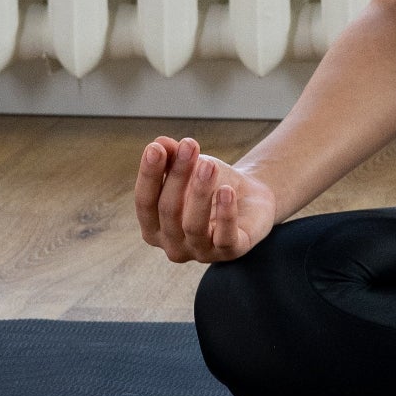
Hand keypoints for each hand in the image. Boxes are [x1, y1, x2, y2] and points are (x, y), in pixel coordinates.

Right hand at [135, 135, 277, 262]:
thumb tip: (159, 142)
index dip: (149, 175)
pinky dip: (225, 214)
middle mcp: (172, 245)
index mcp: (154, 228)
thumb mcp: (191, 168)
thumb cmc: (212, 185)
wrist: (251, 199)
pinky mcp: (230, 252)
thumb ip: (173, 158)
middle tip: (190, 145)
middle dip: (178, 176)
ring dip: (200, 193)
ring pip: (194, 226)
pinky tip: (227, 191)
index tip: (155, 148)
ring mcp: (200, 252)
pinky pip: (224, 237)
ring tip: (208, 165)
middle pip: (169, 211)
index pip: (144, 203)